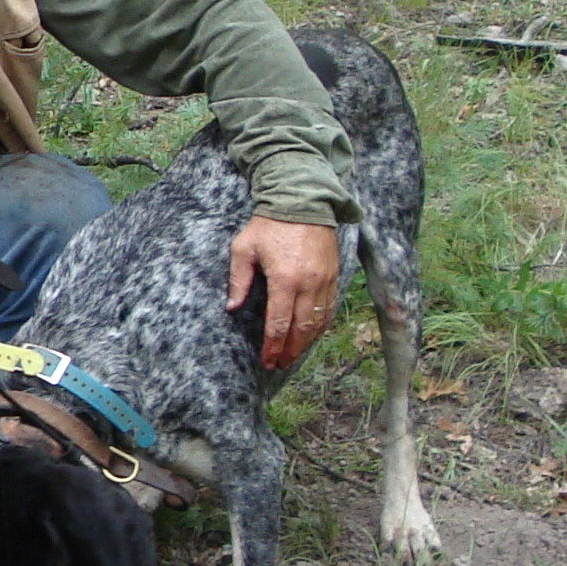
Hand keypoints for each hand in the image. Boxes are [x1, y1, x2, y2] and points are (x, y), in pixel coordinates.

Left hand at [229, 216, 342, 371]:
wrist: (302, 201)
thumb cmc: (268, 224)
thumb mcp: (244, 248)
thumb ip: (238, 280)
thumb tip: (232, 308)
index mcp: (284, 279)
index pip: (278, 323)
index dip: (272, 346)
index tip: (267, 361)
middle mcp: (308, 284)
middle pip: (301, 329)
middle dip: (290, 350)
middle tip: (280, 364)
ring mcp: (325, 281)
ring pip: (318, 321)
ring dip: (306, 342)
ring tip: (293, 355)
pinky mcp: (335, 275)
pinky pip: (329, 308)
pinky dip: (321, 325)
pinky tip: (311, 334)